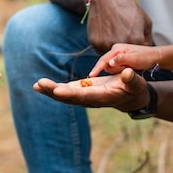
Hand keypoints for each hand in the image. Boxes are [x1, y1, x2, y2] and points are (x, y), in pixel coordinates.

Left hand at [33, 67, 148, 111]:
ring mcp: (83, 96)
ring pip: (64, 95)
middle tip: (40, 84)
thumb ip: (131, 79)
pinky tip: (39, 85)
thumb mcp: (136, 83)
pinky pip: (64, 91)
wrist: (129, 96)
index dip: (70, 94)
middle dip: (54, 91)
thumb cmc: (134, 88)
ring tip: (36, 85)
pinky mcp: (80, 91)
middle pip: (69, 97)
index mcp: (102, 98)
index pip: (84, 96)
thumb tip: (126, 73)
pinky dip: (51, 88)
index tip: (57, 90)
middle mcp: (90, 100)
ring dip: (49, 90)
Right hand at [85, 0, 151, 52]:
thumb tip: (146, 51)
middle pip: (125, 59)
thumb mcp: (145, 21)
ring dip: (114, 53)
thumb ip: (147, 39)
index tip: (135, 48)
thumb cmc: (127, 7)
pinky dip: (104, 46)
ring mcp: (106, 44)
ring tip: (115, 35)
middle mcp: (121, 44)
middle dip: (126, 55)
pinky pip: (101, 51)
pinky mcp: (95, 43)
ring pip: (112, 57)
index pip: (140, 58)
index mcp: (136, 39)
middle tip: (124, 40)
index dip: (137, 54)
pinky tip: (107, 34)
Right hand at [90, 43, 161, 76]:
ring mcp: (117, 54)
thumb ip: (121, 60)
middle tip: (129, 68)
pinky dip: (121, 70)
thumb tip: (109, 62)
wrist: (154, 56)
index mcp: (117, 48)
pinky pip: (115, 67)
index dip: (97, 68)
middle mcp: (115, 50)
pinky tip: (129, 67)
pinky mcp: (120, 59)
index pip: (104, 59)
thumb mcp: (134, 59)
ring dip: (119, 70)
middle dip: (116, 69)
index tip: (91, 76)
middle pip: (107, 64)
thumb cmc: (146, 58)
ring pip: (111, 67)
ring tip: (131, 67)